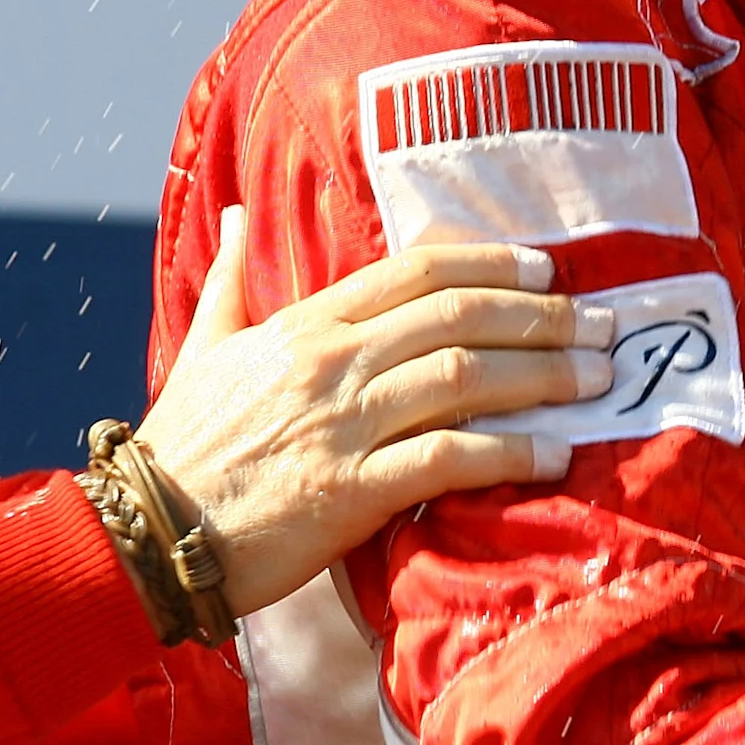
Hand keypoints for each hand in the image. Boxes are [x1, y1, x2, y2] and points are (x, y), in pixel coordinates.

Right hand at [133, 207, 612, 614]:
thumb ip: (230, 278)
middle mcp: (332, 361)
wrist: (145, 532)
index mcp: (304, 323)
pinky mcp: (353, 490)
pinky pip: (450, 459)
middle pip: (459, 317)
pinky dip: (511, 452)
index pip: (416, 272)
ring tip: (596, 378)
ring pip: (466, 378)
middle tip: (600, 322)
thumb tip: (233, 212)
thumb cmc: (179, 446)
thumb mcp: (202, 346)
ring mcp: (344, 424)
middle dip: (541, 314)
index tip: (546, 268)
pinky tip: (556, 453)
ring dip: (543, 374)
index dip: (490, 264)